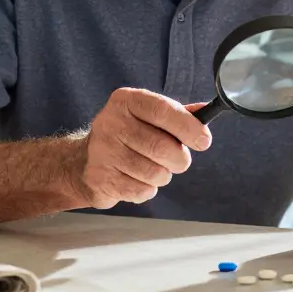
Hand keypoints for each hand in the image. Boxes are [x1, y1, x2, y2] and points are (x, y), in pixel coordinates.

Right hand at [75, 88, 211, 208]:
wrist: (87, 159)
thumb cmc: (130, 135)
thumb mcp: (151, 116)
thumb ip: (179, 114)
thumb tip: (205, 112)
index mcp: (126, 100)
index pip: (162, 110)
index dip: (188, 127)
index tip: (204, 141)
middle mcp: (110, 122)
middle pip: (161, 146)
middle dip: (179, 158)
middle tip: (178, 160)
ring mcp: (102, 151)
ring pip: (153, 172)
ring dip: (163, 175)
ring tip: (153, 168)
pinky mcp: (100, 178)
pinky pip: (141, 191)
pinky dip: (147, 189)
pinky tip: (137, 179)